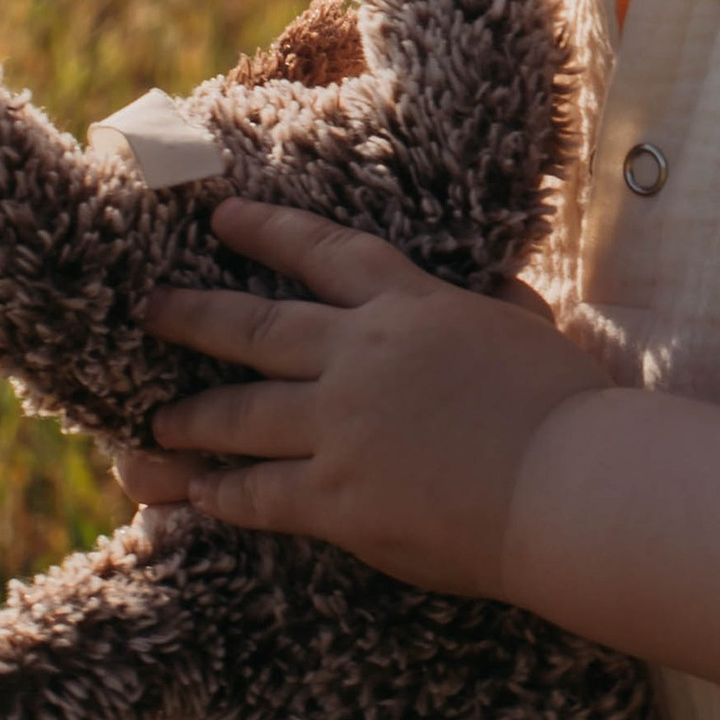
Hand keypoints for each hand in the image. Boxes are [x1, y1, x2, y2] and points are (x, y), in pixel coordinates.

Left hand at [113, 199, 601, 600]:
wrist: (571, 484)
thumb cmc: (569, 408)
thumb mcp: (531, 330)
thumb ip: (498, 306)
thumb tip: (497, 291)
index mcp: (410, 307)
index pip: (324, 254)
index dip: (268, 232)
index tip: (222, 219)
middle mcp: (360, 356)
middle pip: (253, 328)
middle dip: (192, 315)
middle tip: (147, 309)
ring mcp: (340, 427)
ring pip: (239, 415)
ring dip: (190, 419)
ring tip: (152, 424)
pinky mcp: (336, 499)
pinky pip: (258, 495)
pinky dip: (220, 495)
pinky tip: (194, 496)